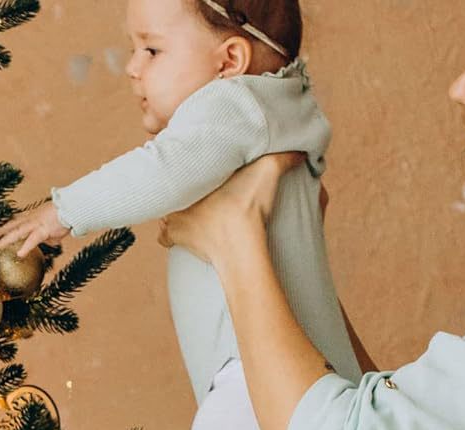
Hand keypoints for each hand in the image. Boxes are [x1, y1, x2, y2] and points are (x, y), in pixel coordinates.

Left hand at [0, 200, 70, 256]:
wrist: (74, 208)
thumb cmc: (67, 215)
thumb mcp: (55, 227)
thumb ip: (50, 235)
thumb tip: (49, 241)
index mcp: (35, 216)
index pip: (18, 220)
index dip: (8, 224)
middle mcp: (33, 218)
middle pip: (14, 224)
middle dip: (2, 230)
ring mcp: (37, 223)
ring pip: (19, 231)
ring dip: (7, 238)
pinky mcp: (44, 230)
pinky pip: (33, 240)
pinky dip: (26, 247)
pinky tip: (20, 254)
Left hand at [158, 151, 305, 264]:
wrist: (239, 246)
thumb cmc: (249, 207)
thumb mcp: (269, 172)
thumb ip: (283, 157)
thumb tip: (300, 149)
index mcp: (196, 173)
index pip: (185, 158)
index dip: (192, 159)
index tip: (199, 163)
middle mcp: (179, 193)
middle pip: (174, 182)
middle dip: (181, 183)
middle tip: (194, 186)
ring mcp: (173, 217)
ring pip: (166, 207)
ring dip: (173, 208)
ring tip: (187, 207)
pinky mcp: (175, 240)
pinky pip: (164, 236)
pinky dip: (169, 236)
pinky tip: (179, 234)